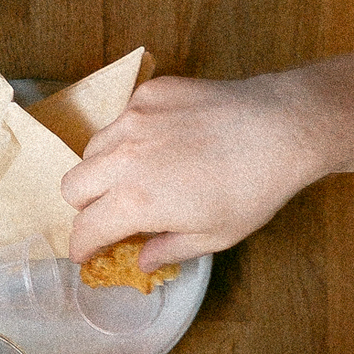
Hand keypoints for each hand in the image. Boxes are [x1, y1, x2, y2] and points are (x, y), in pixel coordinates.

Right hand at [63, 72, 329, 269]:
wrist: (281, 128)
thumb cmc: (252, 190)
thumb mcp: (214, 236)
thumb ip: (168, 249)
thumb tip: (140, 261)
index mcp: (135, 200)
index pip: (84, 228)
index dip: (82, 247)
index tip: (88, 254)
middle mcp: (122, 156)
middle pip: (72, 185)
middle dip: (86, 206)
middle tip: (113, 214)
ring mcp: (132, 118)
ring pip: (92, 148)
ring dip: (103, 169)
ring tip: (137, 175)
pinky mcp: (148, 92)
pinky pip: (121, 118)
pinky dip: (129, 136)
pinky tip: (164, 141)